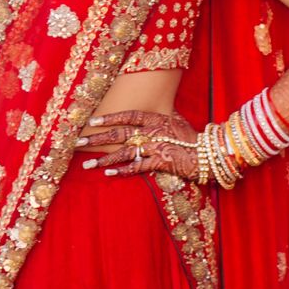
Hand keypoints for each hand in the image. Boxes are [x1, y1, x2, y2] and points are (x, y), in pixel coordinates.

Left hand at [75, 108, 201, 180]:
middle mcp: (153, 131)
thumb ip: (160, 118)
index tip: (91, 120)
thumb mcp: (176, 121)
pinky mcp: (160, 162)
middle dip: (97, 138)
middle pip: (119, 134)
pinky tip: (109, 173)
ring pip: (124, 152)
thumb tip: (148, 117)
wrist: (209, 153)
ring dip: (104, 159)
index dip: (109, 117)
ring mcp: (156, 146)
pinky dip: (122, 170)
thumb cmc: (193, 138)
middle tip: (78, 143)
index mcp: (156, 118)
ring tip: (88, 164)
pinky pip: (137, 167)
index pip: (128, 115)